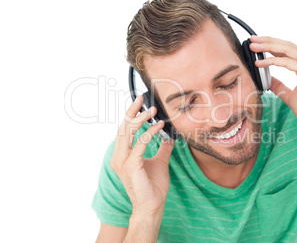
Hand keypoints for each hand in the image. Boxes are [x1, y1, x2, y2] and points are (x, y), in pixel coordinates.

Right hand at [110, 96, 174, 215]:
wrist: (152, 206)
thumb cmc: (153, 186)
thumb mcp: (160, 161)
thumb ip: (163, 147)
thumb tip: (169, 135)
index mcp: (122, 155)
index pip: (124, 130)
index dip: (130, 115)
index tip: (140, 102)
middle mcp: (118, 156)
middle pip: (122, 128)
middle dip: (132, 111)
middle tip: (142, 99)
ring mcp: (122, 161)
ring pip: (127, 133)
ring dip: (140, 119)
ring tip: (152, 110)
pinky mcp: (130, 166)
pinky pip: (139, 144)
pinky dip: (149, 133)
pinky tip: (159, 126)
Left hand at [250, 36, 296, 139]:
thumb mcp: (289, 95)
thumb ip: (279, 86)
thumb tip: (267, 79)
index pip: (288, 50)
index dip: (272, 45)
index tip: (257, 44)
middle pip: (287, 46)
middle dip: (268, 41)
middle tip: (252, 40)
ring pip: (287, 50)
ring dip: (268, 46)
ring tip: (253, 46)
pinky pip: (288, 62)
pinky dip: (273, 61)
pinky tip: (260, 62)